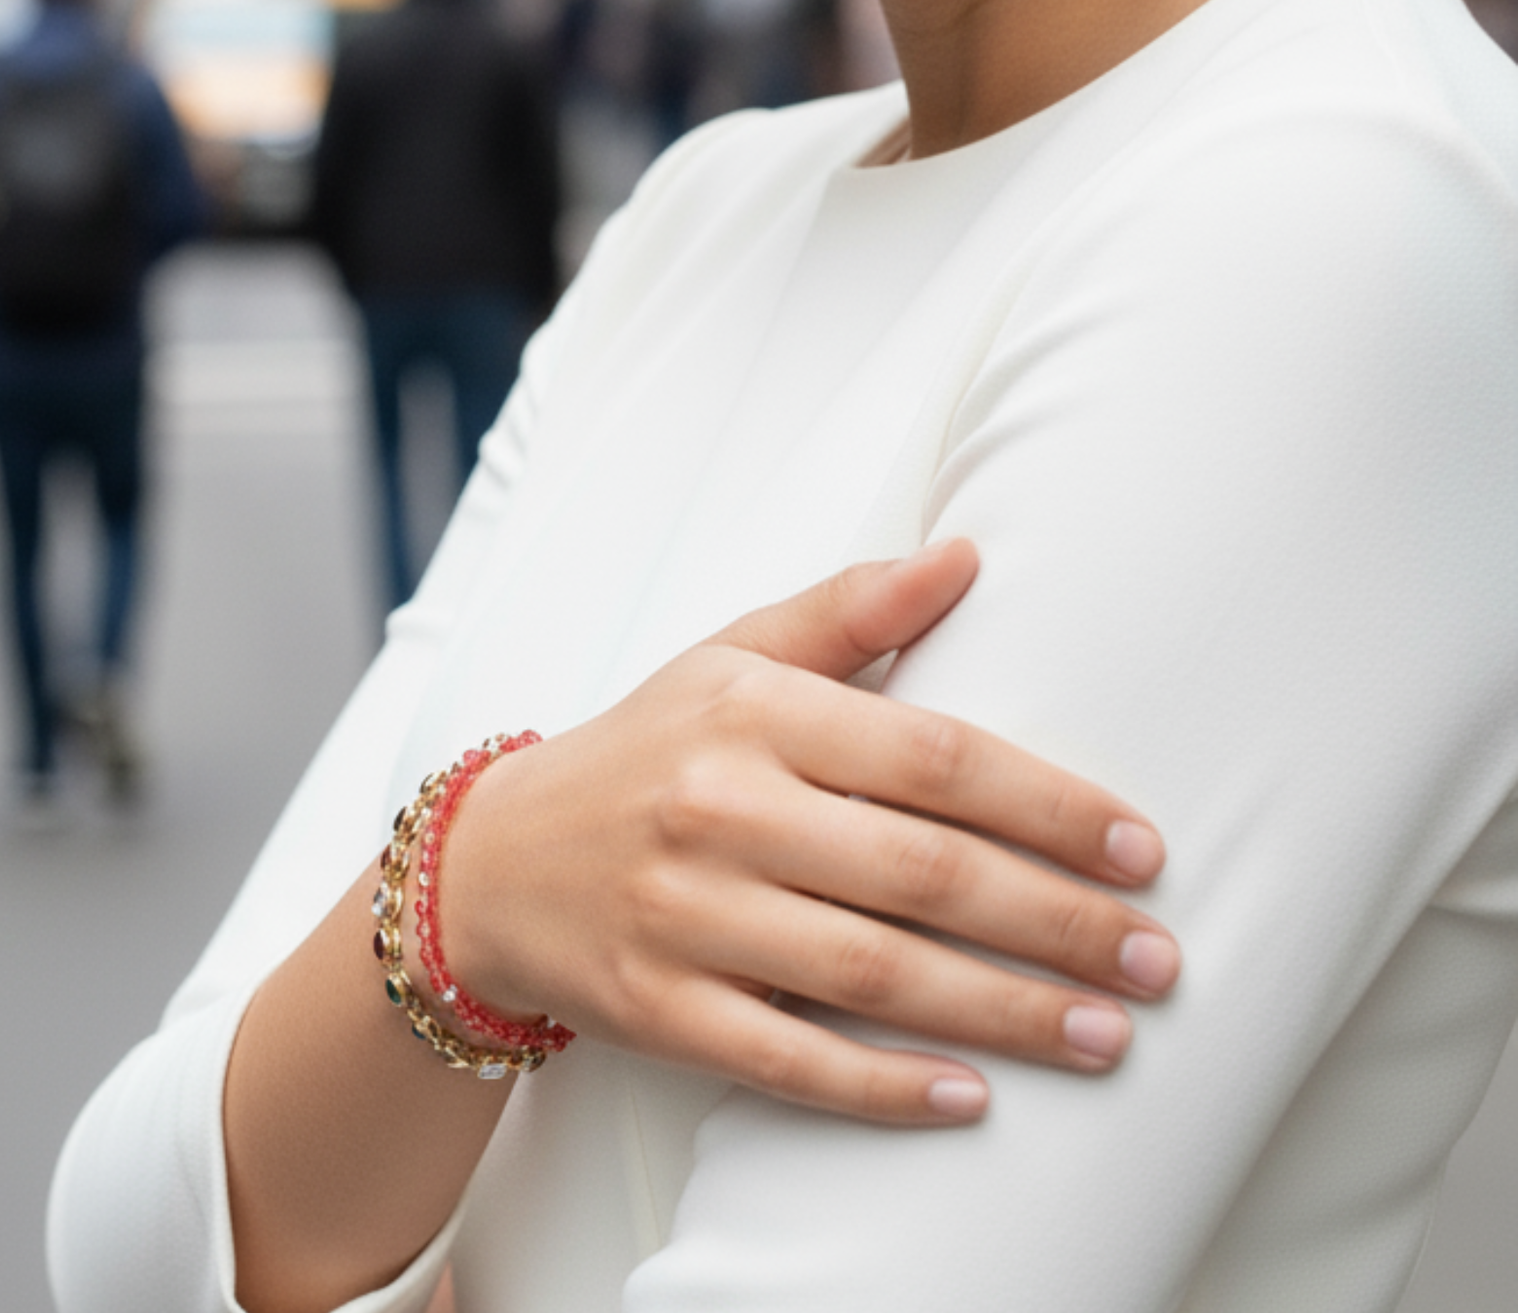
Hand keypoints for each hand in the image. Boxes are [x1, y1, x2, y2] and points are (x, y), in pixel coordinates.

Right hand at [434, 541, 1178, 1123]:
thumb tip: (966, 556)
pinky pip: (786, 1059)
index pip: (928, 756)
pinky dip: (883, 1086)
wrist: (495, 860)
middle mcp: (717, 809)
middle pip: (919, 874)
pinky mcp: (656, 1008)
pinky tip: (971, 1097)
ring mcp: (683, 916)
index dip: (1047, 804)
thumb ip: (849, 611)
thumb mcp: (729, 658)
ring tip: (1109, 1035)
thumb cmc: (645, 749)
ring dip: (1004, 1012)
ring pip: (869, 975)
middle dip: (1057, 924)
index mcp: (750, 713)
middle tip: (1158, 962)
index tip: (1140, 849)